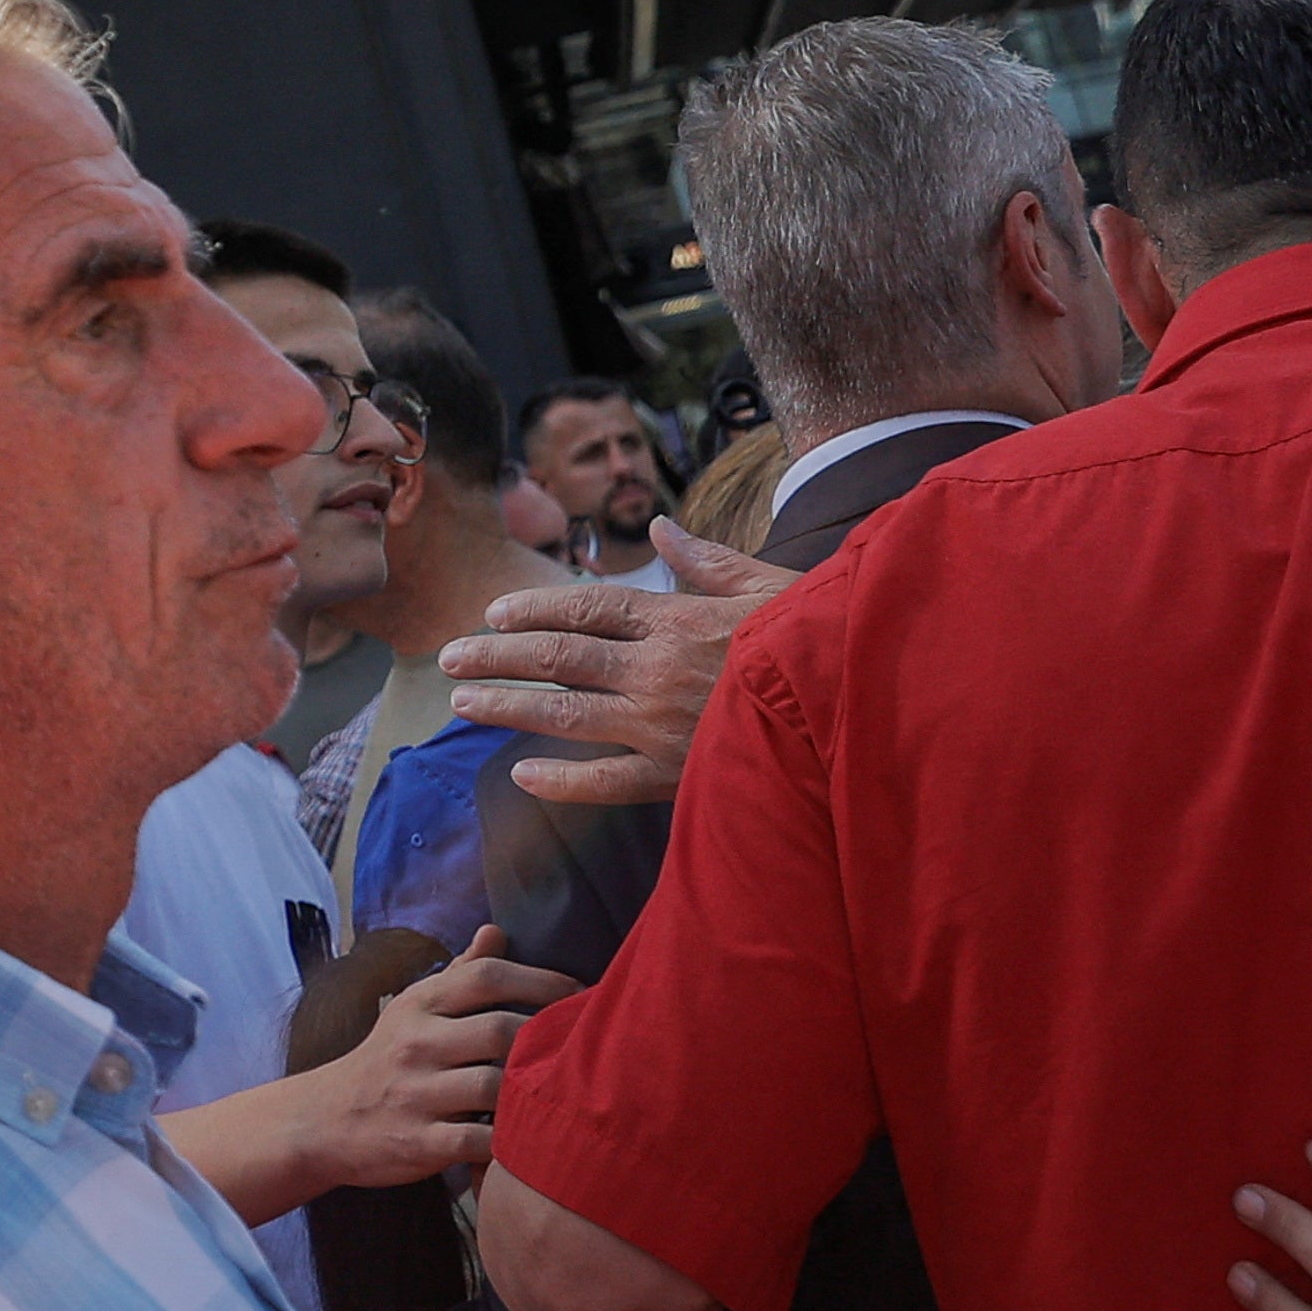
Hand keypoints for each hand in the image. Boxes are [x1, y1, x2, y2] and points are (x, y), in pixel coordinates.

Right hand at [304, 926, 574, 1190]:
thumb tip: (496, 930)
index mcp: (419, 1004)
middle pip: (499, 1031)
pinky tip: (532, 1142)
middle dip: (547, 1039)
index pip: (486, 976)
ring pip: (494, 1088)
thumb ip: (458, 973)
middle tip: (585, 1049)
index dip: (542, 981)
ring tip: (566, 1096)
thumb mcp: (412, 1009)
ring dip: (532, 1094)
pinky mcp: (420, 1142)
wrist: (326, 1119)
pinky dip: (511, 1145)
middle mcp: (415, 1043)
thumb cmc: (387, 1060)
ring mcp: (416, 1093)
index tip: (582, 994)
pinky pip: (480, 1143)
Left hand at [440, 519, 795, 803]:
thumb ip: (706, 561)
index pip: (583, 606)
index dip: (530, 607)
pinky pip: (606, 781)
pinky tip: (522, 774)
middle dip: (495, 655)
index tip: (491, 614)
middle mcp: (657, 667)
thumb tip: (663, 529)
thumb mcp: (767, 587)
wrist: (863, 704)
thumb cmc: (819, 642)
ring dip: (507, 706)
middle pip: (556, 655)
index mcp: (676, 619)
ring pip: (564, 712)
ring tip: (462, 703)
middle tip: (448, 658)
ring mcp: (664, 723)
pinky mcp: (680, 775)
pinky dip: (561, 780)